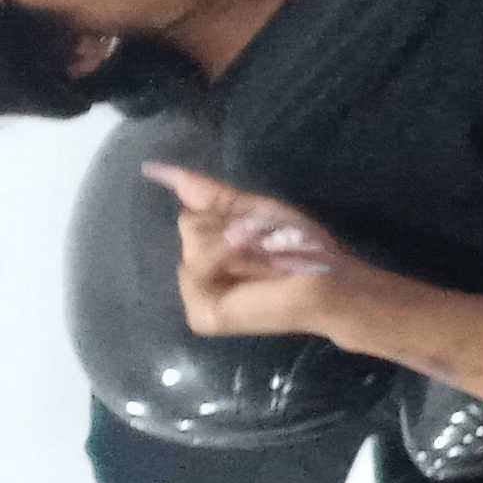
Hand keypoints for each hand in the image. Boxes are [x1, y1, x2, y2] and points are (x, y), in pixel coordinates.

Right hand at [147, 165, 413, 349]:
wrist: (328, 279)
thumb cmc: (300, 246)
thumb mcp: (253, 211)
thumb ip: (209, 194)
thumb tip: (154, 167)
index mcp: (208, 249)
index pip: (190, 213)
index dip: (226, 211)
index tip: (257, 224)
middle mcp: (196, 272)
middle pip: (188, 225)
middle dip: (232, 227)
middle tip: (267, 245)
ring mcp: (196, 296)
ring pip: (192, 244)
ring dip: (237, 244)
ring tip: (267, 259)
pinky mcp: (201, 315)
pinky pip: (196, 269)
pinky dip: (228, 260)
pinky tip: (255, 270)